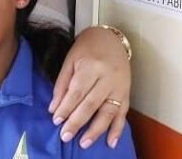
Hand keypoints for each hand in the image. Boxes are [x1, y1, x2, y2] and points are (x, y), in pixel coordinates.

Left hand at [49, 26, 130, 148]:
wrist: (111, 39)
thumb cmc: (86, 49)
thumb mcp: (70, 60)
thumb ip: (62, 83)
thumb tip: (54, 108)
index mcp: (91, 66)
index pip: (77, 92)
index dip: (66, 107)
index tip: (56, 121)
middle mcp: (107, 77)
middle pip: (91, 103)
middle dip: (77, 122)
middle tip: (66, 136)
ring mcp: (120, 86)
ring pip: (108, 111)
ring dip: (96, 130)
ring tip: (84, 143)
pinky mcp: (127, 92)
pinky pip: (123, 113)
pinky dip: (118, 129)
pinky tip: (110, 142)